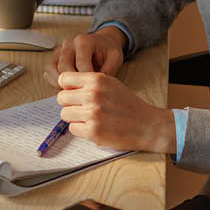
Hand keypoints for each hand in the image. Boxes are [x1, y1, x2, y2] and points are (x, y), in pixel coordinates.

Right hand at [43, 26, 124, 85]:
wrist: (103, 43)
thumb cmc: (108, 50)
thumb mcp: (115, 58)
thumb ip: (108, 70)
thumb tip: (97, 86)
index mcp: (84, 41)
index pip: (81, 62)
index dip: (86, 78)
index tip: (92, 89)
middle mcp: (69, 44)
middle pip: (63, 66)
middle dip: (72, 83)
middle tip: (81, 93)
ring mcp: (60, 51)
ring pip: (52, 69)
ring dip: (60, 83)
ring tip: (73, 92)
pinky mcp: (55, 59)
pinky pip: (48, 72)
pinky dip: (54, 82)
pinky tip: (67, 88)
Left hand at [56, 72, 175, 152]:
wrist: (147, 125)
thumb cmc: (128, 105)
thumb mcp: (111, 84)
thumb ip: (90, 83)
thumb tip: (65, 87)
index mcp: (97, 80)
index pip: (64, 78)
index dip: (68, 87)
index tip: (75, 94)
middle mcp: (93, 94)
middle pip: (61, 98)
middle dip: (70, 104)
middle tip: (82, 108)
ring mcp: (92, 113)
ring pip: (65, 114)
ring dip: (74, 118)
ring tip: (89, 118)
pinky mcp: (93, 131)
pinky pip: (73, 129)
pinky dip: (81, 130)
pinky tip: (94, 127)